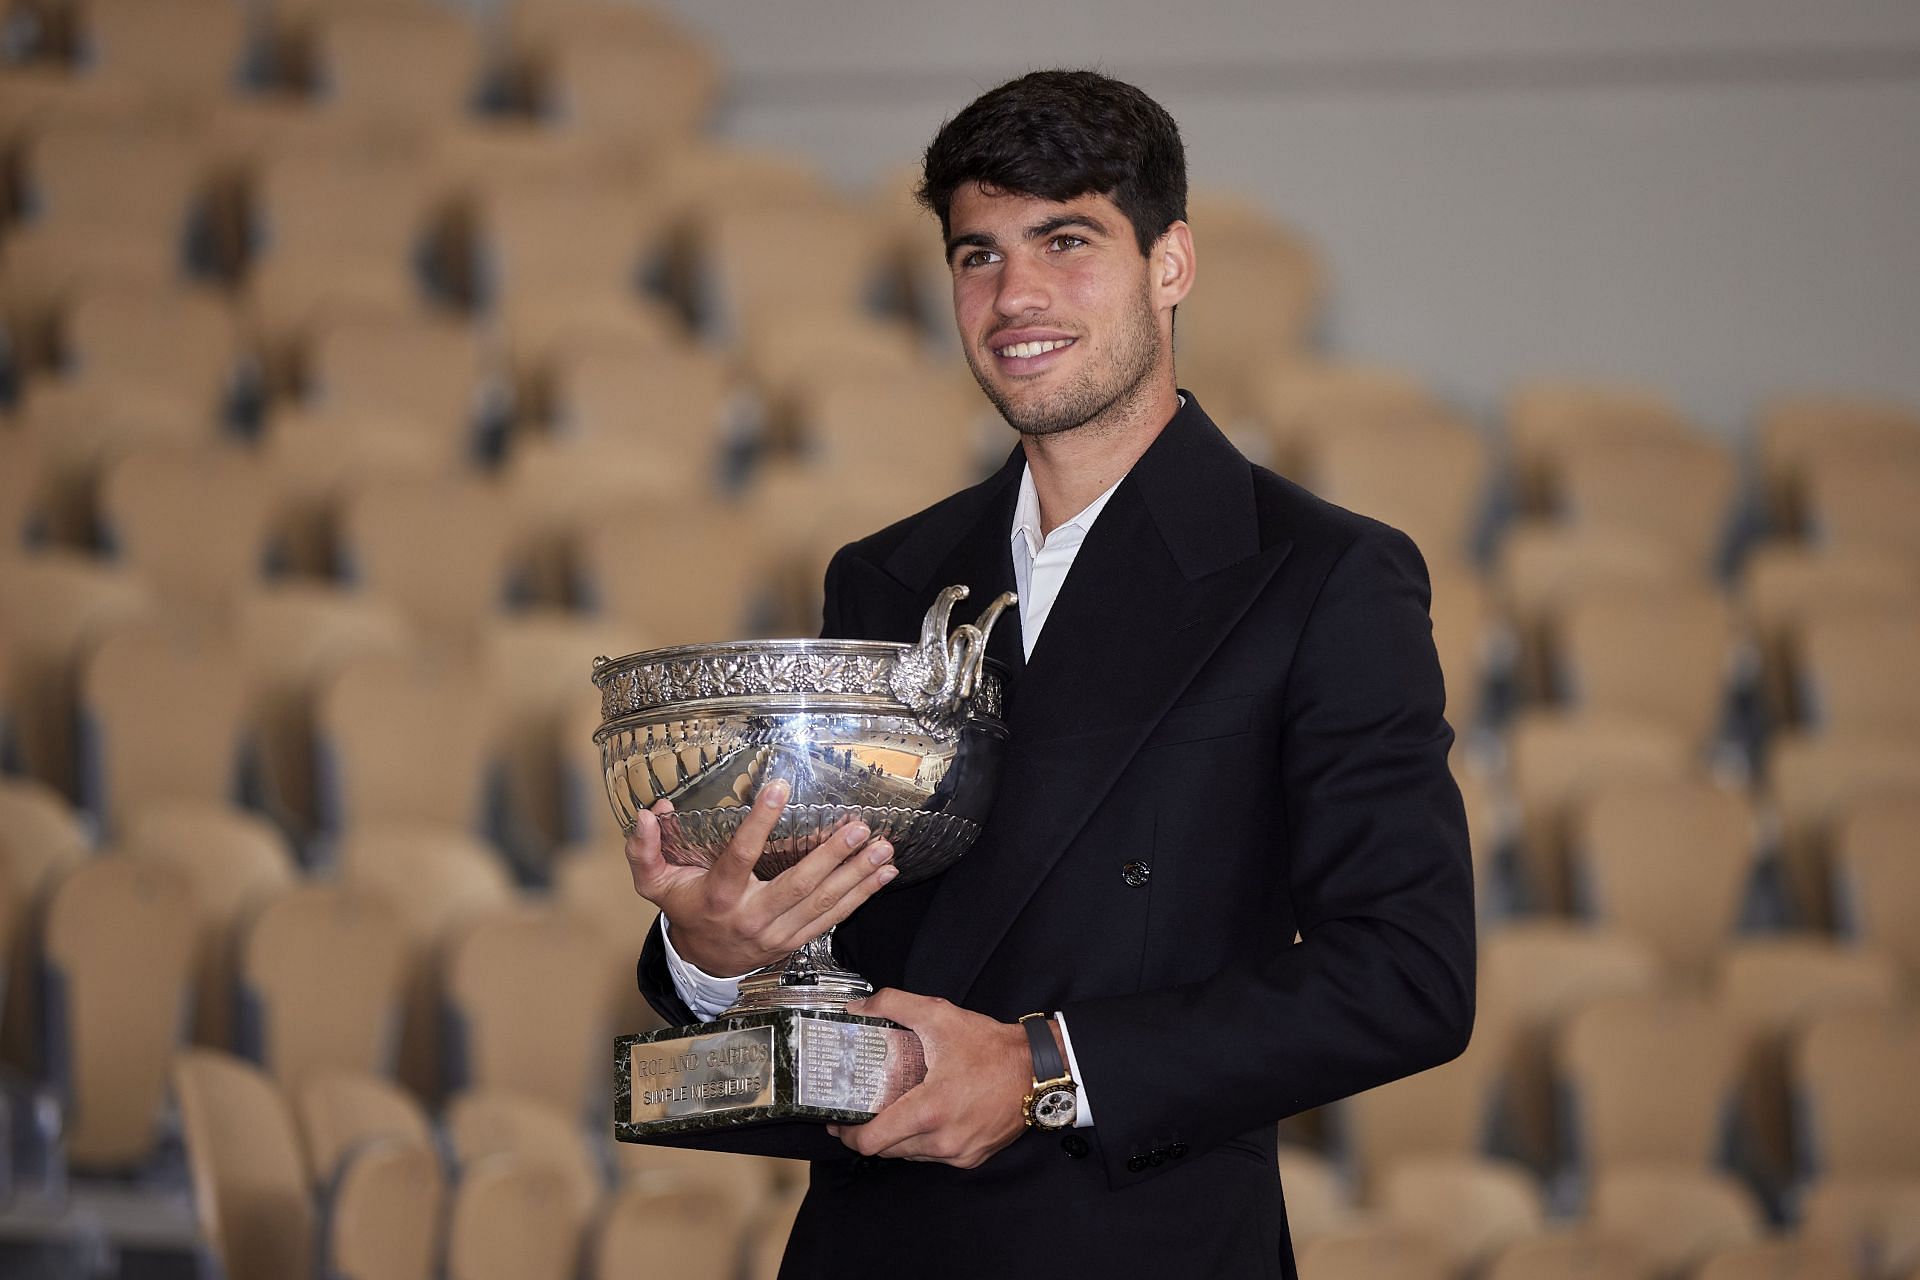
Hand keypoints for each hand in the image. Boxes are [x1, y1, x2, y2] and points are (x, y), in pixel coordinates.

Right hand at [623, 780, 895, 975]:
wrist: (703, 961)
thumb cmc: (685, 909)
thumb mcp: (655, 882)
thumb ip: (645, 849)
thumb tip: (650, 813)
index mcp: (719, 896)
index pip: (741, 856)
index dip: (759, 823)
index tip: (780, 789)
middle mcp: (753, 916)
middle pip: (798, 885)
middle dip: (832, 856)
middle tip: (858, 827)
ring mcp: (778, 932)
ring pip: (823, 903)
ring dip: (857, 875)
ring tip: (883, 848)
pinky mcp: (797, 940)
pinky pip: (833, 918)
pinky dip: (861, 896)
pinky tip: (883, 874)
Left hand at [827, 989, 1030, 1168]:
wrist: (1038, 1071)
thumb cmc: (993, 1048)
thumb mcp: (941, 1015)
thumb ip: (894, 1005)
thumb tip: (859, 1008)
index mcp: (929, 1111)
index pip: (872, 1141)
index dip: (848, 1134)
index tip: (839, 1120)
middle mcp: (942, 1140)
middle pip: (886, 1150)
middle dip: (868, 1132)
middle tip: (859, 1110)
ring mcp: (958, 1153)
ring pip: (909, 1155)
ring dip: (896, 1137)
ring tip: (891, 1110)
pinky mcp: (971, 1157)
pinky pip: (933, 1156)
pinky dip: (922, 1141)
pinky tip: (924, 1117)